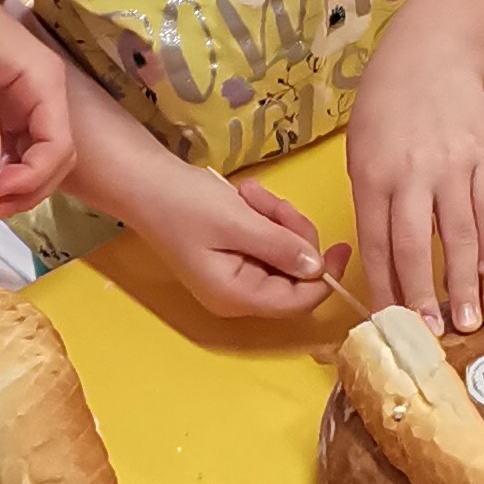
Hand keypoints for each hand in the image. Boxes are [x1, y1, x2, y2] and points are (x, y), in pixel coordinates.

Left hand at [0, 0, 75, 222]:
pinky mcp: (3, 107)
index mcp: (44, 82)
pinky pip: (15, 148)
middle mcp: (43, 93)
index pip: (58, 145)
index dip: (32, 178)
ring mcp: (24, 101)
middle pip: (54, 157)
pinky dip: (2, 171)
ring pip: (36, 158)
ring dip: (16, 186)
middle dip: (28, 189)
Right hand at [134, 164, 328, 319]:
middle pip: (293, 275)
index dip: (325, 275)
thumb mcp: (239, 222)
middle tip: (273, 202)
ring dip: (276, 220)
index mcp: (237, 297)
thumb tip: (318, 269)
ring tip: (251, 194)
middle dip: (291, 234)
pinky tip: (245, 197)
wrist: (143, 182)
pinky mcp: (231, 255)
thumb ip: (282, 247)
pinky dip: (263, 218)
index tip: (341, 244)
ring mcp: (234, 275)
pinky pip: (265, 242)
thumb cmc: (184, 203)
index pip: (299, 300)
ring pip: (281, 253)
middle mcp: (237, 295)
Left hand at [346, 34, 483, 328]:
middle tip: (432, 333)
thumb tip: (388, 258)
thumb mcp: (361, 149)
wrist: (433, 53)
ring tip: (469, 318)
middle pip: (417, 248)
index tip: (389, 319)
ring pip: (460, 236)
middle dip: (423, 297)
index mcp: (373, 175)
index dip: (384, 287)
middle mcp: (412, 174)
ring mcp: (453, 167)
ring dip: (464, 283)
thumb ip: (373, 200)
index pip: (377, 244)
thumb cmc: (387, 105)